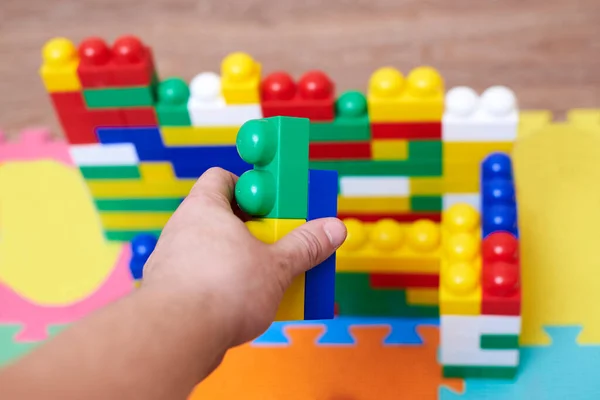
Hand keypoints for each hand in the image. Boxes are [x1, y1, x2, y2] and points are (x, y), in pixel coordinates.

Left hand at [140, 167, 346, 346]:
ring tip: (268, 281)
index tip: (274, 206)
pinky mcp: (171, 290)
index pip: (223, 178)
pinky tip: (244, 305)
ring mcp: (173, 260)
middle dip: (255, 231)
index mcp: (205, 207)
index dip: (250, 187)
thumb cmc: (221, 290)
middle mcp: (183, 228)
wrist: (176, 338)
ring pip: (215, 250)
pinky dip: (225, 285)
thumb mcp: (277, 265)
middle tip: (280, 245)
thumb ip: (305, 246)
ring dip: (242, 261)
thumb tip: (333, 228)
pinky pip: (204, 277)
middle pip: (224, 217)